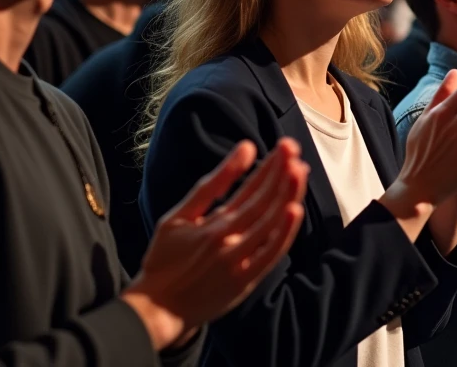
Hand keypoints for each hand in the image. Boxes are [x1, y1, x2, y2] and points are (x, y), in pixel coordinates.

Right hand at [123, 138, 308, 349]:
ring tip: (300, 170)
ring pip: (270, 222)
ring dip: (287, 194)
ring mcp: (237, 260)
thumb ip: (212, 185)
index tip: (285, 147)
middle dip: (281, 172)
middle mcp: (226, 238)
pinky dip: (284, 232)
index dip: (269, 166)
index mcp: (211, 222)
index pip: (248, 187)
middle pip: (262, 200)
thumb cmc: (165, 260)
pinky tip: (295, 210)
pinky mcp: (245, 281)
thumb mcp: (178, 217)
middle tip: (293, 149)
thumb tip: (245, 150)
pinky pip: (270, 254)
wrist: (156, 309)